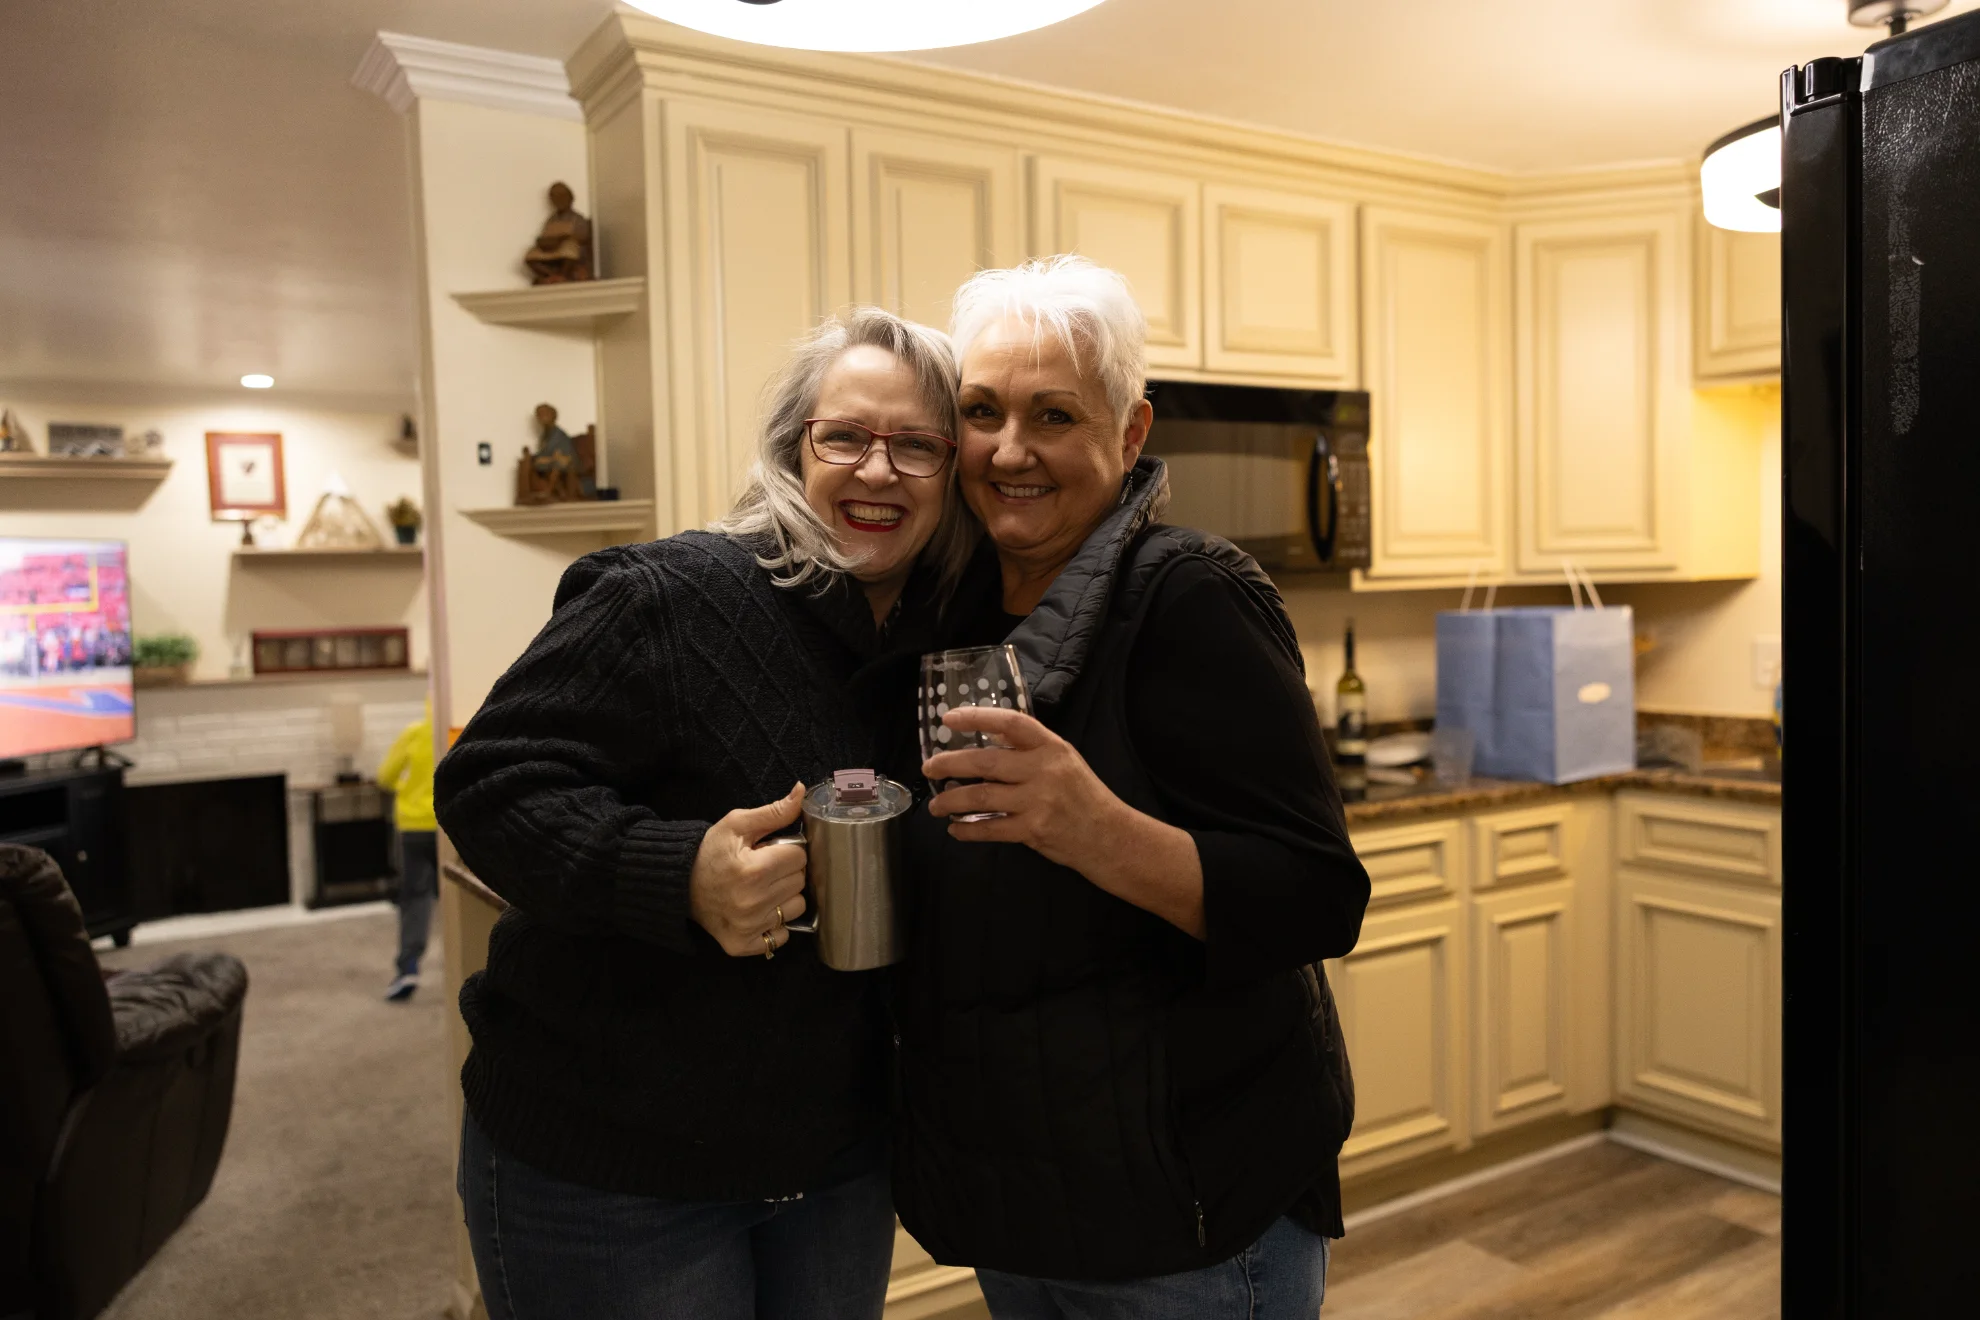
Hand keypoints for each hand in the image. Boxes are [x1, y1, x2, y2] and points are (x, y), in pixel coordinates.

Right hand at [688, 783, 808, 956]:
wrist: (677, 884)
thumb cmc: (709, 852)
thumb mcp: (736, 824)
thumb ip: (773, 812)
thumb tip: (801, 792)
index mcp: (753, 870)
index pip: (800, 857)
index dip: (787, 851)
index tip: (770, 852)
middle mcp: (752, 903)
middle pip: (800, 882)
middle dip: (786, 872)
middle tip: (764, 869)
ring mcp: (748, 927)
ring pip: (796, 909)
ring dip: (785, 898)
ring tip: (762, 889)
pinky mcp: (742, 945)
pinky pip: (782, 936)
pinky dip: (775, 924)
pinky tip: (758, 911)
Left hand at [922, 706, 1127, 871]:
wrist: (1109, 836)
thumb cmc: (1082, 796)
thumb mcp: (1063, 761)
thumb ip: (1029, 749)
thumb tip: (985, 735)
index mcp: (1051, 747)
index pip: (1010, 723)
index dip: (977, 717)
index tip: (948, 718)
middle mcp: (1044, 770)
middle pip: (985, 763)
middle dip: (949, 764)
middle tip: (929, 767)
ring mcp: (1038, 801)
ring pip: (981, 798)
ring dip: (951, 801)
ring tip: (936, 805)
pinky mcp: (1033, 830)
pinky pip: (990, 829)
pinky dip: (967, 830)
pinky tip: (956, 830)